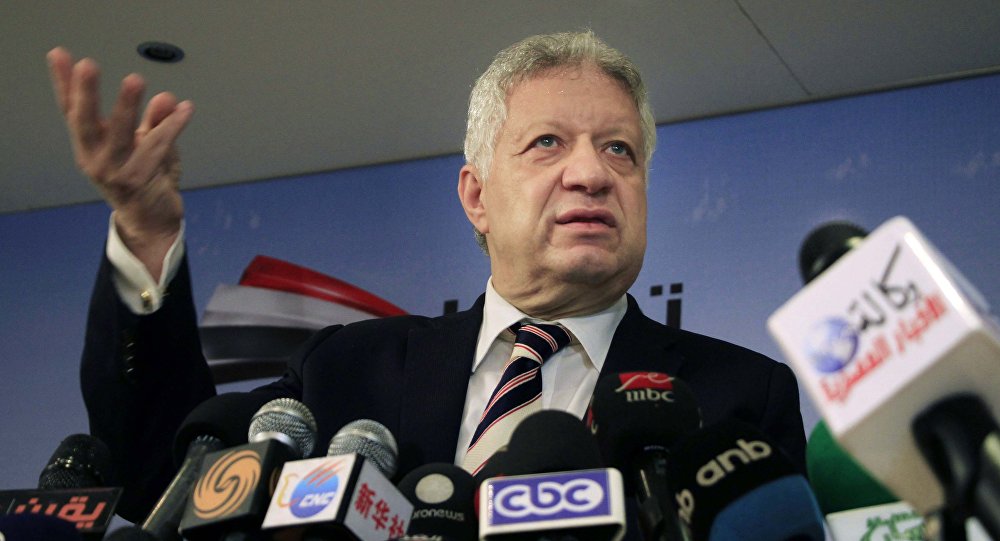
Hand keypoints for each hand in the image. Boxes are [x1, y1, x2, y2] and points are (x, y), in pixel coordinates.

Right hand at [47, 47, 193, 277]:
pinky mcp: (136, 182)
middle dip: (85, 93)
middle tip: (87, 65)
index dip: (64, 83)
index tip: (59, 54)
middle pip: (84, 122)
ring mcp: (113, 172)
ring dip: (127, 106)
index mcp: (89, 146)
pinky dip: (171, 127)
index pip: (72, 110)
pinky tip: (185, 109)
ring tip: (134, 79)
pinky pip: (156, 149)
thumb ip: (154, 120)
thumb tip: (165, 96)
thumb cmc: (146, 178)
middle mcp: (94, 159)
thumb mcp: (147, 143)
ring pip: (119, 135)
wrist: (153, 222)